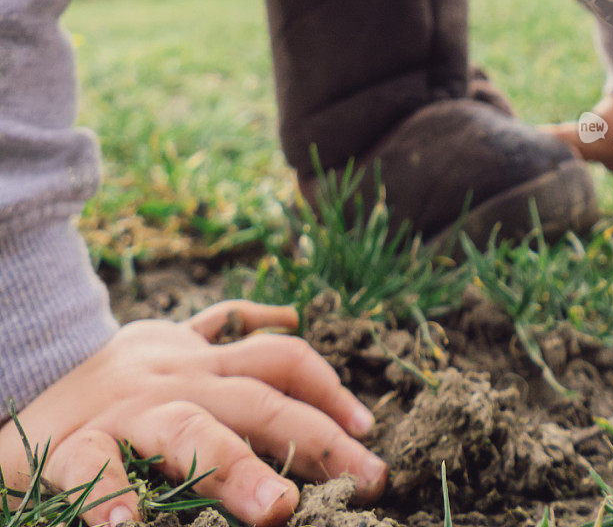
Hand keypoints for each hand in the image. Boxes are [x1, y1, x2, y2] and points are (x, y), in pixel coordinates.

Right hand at [0, 301, 386, 526]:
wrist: (34, 363)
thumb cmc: (123, 366)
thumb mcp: (181, 338)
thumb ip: (233, 328)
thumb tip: (290, 316)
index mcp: (206, 360)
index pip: (282, 359)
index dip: (329, 388)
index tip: (368, 427)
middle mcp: (179, 379)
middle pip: (257, 400)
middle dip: (314, 438)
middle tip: (365, 475)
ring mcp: (130, 409)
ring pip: (189, 431)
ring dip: (235, 469)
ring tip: (278, 511)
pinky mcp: (75, 440)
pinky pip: (95, 466)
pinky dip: (111, 497)